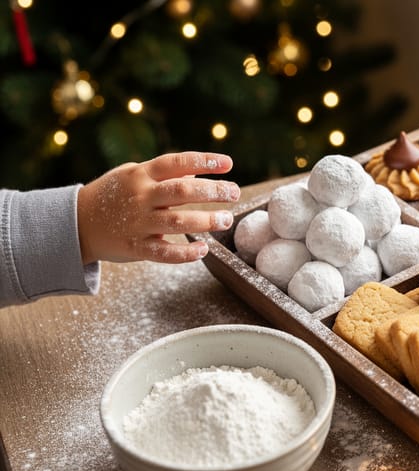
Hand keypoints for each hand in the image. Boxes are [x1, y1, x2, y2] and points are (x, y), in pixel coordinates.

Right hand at [77, 151, 240, 263]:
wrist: (76, 223)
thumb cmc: (113, 195)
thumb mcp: (134, 175)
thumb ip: (165, 174)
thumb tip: (200, 171)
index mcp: (141, 174)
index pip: (177, 162)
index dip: (204, 161)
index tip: (228, 164)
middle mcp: (141, 197)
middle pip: (182, 191)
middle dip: (212, 191)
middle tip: (234, 192)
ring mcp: (138, 223)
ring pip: (177, 221)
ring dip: (206, 221)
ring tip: (226, 219)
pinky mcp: (136, 247)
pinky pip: (164, 253)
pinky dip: (185, 253)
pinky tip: (203, 250)